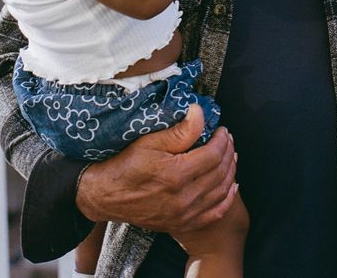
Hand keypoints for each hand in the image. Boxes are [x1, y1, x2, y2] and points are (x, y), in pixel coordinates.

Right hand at [75, 104, 238, 232]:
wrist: (105, 195)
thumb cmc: (125, 164)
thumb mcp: (150, 141)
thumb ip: (180, 130)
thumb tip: (201, 113)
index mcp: (176, 174)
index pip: (213, 155)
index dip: (222, 140)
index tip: (222, 130)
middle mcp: (183, 198)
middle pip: (220, 173)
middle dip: (228, 152)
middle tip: (228, 140)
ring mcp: (183, 214)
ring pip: (220, 192)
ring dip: (230, 172)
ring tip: (231, 156)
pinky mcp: (181, 224)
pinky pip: (213, 214)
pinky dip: (227, 200)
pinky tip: (231, 187)